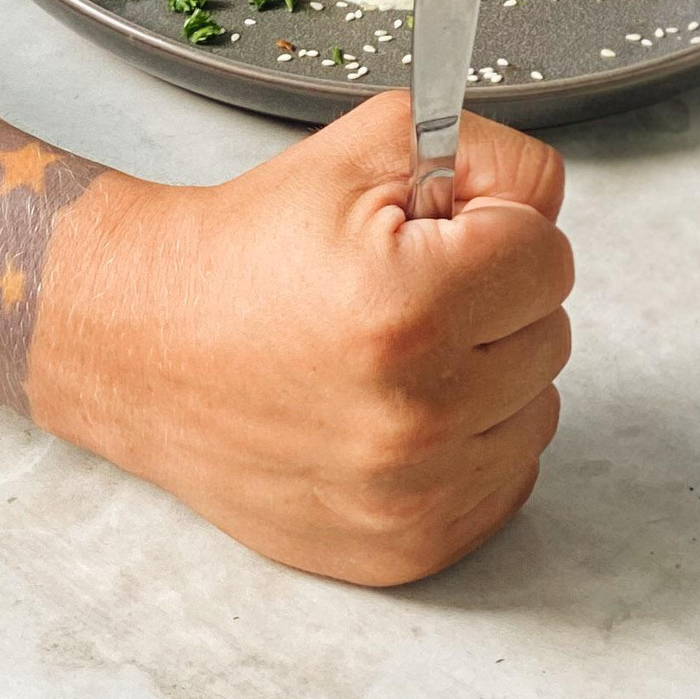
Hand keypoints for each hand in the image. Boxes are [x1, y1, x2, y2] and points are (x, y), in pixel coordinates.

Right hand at [27, 92, 572, 584]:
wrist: (148, 344)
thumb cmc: (250, 247)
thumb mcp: (366, 148)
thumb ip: (489, 153)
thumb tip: (551, 203)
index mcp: (410, 308)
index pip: (548, 254)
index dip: (490, 227)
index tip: (433, 233)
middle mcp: (416, 417)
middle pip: (551, 331)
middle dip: (490, 297)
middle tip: (404, 287)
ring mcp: (412, 497)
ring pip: (538, 409)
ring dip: (487, 372)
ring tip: (398, 349)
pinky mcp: (406, 550)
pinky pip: (508, 480)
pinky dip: (471, 440)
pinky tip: (402, 407)